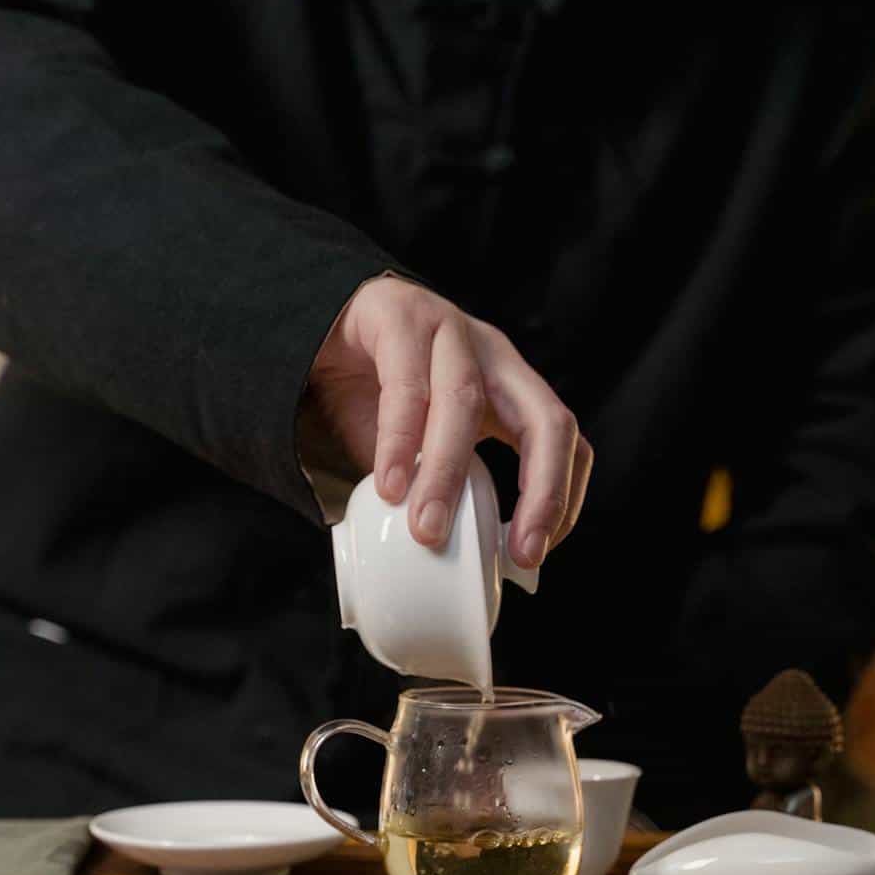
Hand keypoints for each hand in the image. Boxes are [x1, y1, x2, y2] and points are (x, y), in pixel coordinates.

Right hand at [304, 275, 591, 567]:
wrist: (310, 329)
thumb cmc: (370, 392)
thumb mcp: (417, 448)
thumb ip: (438, 487)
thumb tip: (447, 559)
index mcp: (508, 387)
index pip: (564, 439)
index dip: (562, 498)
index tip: (531, 555)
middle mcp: (491, 354)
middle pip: (545, 419)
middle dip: (542, 492)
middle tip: (517, 553)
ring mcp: (448, 329)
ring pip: (466, 401)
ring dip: (449, 474)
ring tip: (427, 529)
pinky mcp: (397, 315)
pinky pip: (405, 384)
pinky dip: (400, 441)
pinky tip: (390, 483)